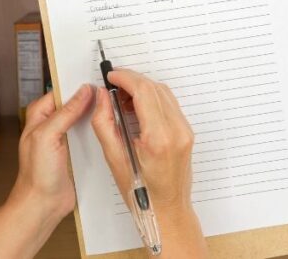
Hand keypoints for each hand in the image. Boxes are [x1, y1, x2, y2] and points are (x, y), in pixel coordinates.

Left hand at [0, 85, 93, 258]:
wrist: (42, 205)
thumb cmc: (37, 174)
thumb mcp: (48, 136)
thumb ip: (66, 112)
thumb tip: (83, 91)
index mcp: (40, 117)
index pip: (60, 92)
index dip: (75, 85)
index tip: (94, 79)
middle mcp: (51, 125)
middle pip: (73, 104)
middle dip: (88, 98)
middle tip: (107, 90)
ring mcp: (64, 139)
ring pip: (82, 119)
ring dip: (94, 115)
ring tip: (112, 105)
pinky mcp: (75, 152)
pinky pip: (88, 136)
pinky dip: (97, 131)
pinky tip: (109, 128)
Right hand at [91, 70, 205, 256]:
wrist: (168, 211)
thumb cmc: (141, 193)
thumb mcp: (114, 159)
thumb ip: (104, 123)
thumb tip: (101, 97)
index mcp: (159, 138)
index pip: (143, 92)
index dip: (125, 78)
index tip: (110, 76)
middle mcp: (177, 131)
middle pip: (154, 88)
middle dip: (132, 81)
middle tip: (112, 86)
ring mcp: (185, 131)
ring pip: (163, 93)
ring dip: (142, 88)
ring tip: (122, 98)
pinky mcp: (187, 132)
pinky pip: (169, 105)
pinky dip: (152, 99)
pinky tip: (137, 108)